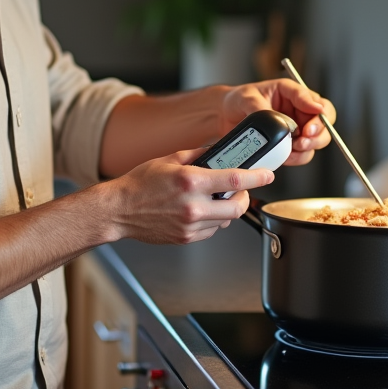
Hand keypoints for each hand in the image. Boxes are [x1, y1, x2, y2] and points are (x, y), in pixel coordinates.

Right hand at [104, 147, 273, 244]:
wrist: (119, 210)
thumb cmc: (140, 183)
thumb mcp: (170, 159)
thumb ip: (199, 154)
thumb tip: (219, 150)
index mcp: (190, 182)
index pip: (234, 181)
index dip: (256, 177)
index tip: (268, 174)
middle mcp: (193, 206)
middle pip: (238, 207)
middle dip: (245, 198)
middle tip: (241, 191)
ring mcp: (190, 225)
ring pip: (226, 221)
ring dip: (227, 210)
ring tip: (212, 199)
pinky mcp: (186, 238)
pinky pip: (211, 230)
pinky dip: (212, 220)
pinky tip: (199, 210)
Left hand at [220, 79, 335, 165]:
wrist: (224, 117)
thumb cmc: (237, 100)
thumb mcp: (247, 98)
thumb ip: (262, 107)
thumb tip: (277, 120)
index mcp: (290, 92)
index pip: (312, 98)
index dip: (317, 108)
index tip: (316, 114)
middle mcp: (297, 110)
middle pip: (324, 120)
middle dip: (318, 131)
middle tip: (305, 138)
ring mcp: (296, 128)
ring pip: (316, 139)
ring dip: (309, 146)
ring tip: (295, 148)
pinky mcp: (289, 145)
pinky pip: (302, 154)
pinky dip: (297, 157)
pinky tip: (287, 156)